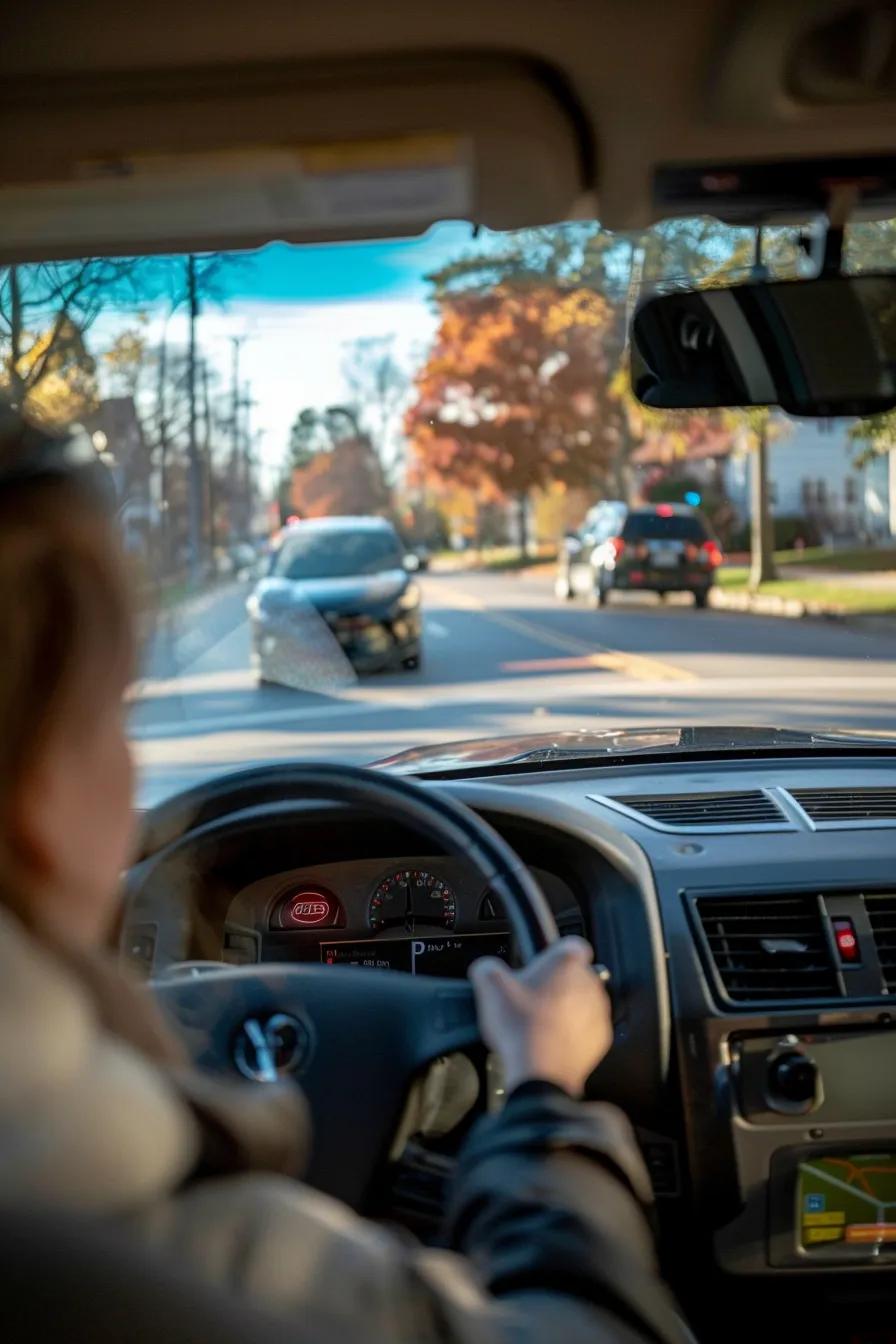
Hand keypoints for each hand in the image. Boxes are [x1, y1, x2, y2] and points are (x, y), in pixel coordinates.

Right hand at [470, 936, 612, 1097]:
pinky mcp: (601, 1037)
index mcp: (566, 962)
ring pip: (582, 1000)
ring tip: (539, 1022)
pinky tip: (550, 1040)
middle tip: (532, 997)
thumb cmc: (522, 1028)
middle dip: (556, 983)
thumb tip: (485, 968)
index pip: (570, 943)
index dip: (554, 952)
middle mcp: (589, 982)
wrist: (541, 1073)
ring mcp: (598, 1011)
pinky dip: (573, 1032)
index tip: (542, 964)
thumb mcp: (489, 987)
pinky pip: (587, 1027)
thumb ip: (486, 967)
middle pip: (574, 973)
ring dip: (566, 1008)